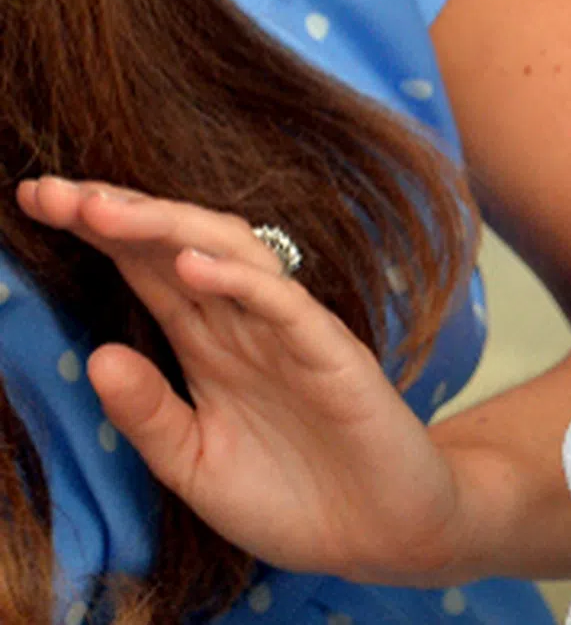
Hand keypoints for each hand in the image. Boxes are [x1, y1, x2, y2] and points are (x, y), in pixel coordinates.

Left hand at [17, 176, 465, 584]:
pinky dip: (240, 279)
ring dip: (167, 227)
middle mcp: (245, 324)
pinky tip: (189, 266)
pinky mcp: (332, 352)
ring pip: (230, 253)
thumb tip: (94, 355)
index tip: (35, 200)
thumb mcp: (194, 465)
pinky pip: (284, 304)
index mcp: (208, 343)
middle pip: (177, 245)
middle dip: (116, 212)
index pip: (145, 268)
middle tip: (50, 191)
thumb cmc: (291, 497)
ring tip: (104, 211)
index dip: (95, 233)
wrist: (379, 533)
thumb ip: (148, 414)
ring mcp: (290, 332)